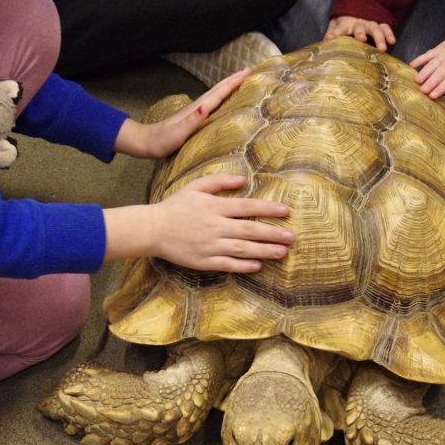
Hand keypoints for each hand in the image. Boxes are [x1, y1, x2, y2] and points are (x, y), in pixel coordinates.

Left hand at [115, 68, 250, 158]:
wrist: (145, 142)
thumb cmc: (161, 141)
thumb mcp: (177, 133)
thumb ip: (192, 121)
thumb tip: (205, 107)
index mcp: (197, 110)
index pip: (218, 93)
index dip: (233, 83)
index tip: (248, 72)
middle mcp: (197, 107)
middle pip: (218, 89)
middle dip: (234, 80)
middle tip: (249, 71)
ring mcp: (194, 111)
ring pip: (215, 94)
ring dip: (228, 86)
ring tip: (241, 81)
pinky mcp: (192, 117)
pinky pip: (212, 103)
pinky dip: (221, 97)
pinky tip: (222, 100)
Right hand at [152, 173, 294, 271]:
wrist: (152, 229)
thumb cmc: (175, 206)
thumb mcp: (195, 187)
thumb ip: (219, 181)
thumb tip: (242, 179)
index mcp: (215, 206)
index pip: (247, 206)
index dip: (268, 208)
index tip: (286, 211)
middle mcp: (215, 226)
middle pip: (249, 229)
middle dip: (273, 233)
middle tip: (293, 236)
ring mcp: (210, 245)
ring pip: (243, 248)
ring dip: (264, 250)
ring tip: (283, 252)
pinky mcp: (204, 261)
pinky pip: (228, 264)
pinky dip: (244, 265)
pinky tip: (259, 265)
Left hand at [325, 15, 395, 50]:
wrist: (359, 8)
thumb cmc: (345, 22)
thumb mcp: (336, 24)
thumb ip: (332, 31)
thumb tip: (326, 40)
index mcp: (346, 24)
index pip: (339, 28)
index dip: (334, 33)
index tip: (330, 38)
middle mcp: (358, 23)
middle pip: (360, 28)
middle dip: (360, 33)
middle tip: (361, 39)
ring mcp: (370, 23)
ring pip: (375, 29)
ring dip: (379, 38)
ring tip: (382, 48)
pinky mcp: (380, 24)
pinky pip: (385, 28)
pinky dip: (389, 34)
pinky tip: (392, 41)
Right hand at [410, 30, 444, 101]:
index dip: (440, 89)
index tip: (432, 96)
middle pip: (438, 75)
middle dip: (429, 83)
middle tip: (421, 91)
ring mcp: (443, 55)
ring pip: (431, 65)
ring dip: (423, 73)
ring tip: (416, 81)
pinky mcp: (437, 49)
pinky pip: (426, 55)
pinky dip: (418, 59)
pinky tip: (411, 65)